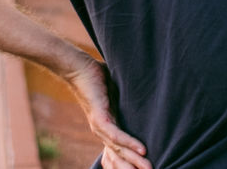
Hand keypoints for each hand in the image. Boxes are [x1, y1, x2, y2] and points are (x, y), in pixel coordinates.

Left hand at [63, 54, 151, 168]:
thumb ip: (128, 100)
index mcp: (108, 126)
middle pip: (120, 155)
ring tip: (149, 167)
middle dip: (135, 166)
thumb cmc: (97, 77)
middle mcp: (102, 131)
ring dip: (134, 160)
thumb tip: (146, 95)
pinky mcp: (99, 117)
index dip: (130, 160)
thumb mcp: (117, 93)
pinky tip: (142, 149)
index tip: (144, 167)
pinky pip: (116, 134)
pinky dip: (129, 142)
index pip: (119, 149)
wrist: (78, 68)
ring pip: (119, 148)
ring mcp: (100, 126)